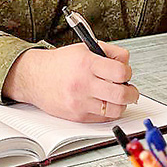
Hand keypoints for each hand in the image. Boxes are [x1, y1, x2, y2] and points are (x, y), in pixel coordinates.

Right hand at [3, 41, 139, 122]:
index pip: (120, 72)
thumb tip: (126, 62)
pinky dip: (107, 111)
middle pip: (121, 94)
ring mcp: (80, 102)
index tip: (126, 73)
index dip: (128, 73)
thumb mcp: (85, 48)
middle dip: (131, 93)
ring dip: (120, 104)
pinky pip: (102, 118)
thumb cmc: (60, 63)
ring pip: (115, 110)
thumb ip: (109, 52)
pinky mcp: (77, 116)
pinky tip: (103, 102)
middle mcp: (83, 84)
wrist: (35, 77)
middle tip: (130, 90)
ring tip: (116, 96)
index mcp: (87, 63)